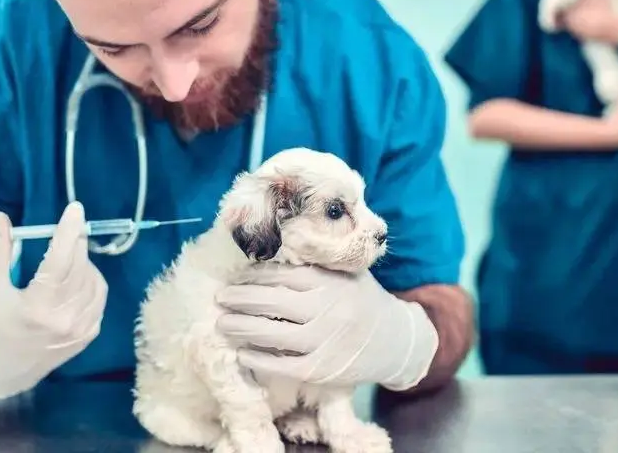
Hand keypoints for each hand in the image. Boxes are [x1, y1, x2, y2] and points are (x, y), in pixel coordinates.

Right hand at [0, 202, 107, 398]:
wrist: (7, 369)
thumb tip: (0, 217)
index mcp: (37, 307)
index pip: (59, 260)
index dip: (68, 232)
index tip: (75, 209)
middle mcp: (64, 319)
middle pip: (80, 267)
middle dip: (75, 243)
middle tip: (67, 232)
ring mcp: (80, 329)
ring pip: (94, 280)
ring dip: (84, 262)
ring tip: (66, 259)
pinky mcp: (89, 334)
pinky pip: (99, 297)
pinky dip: (91, 281)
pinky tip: (76, 279)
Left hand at [215, 265, 437, 389]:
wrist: (397, 341)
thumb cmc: (363, 300)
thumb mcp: (347, 273)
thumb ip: (317, 261)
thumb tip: (274, 246)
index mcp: (330, 282)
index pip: (283, 276)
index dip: (254, 277)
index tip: (235, 277)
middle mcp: (327, 311)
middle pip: (273, 303)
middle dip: (241, 300)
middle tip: (220, 298)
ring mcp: (325, 342)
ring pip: (274, 335)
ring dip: (242, 329)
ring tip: (222, 323)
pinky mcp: (322, 370)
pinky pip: (284, 366)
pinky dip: (260, 360)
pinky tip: (242, 354)